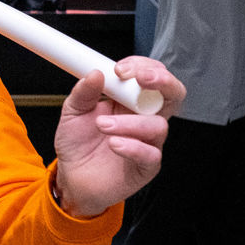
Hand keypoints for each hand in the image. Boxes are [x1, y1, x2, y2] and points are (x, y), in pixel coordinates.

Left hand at [51, 57, 183, 218]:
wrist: (71, 176)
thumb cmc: (77, 143)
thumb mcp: (73, 111)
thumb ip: (83, 92)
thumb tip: (95, 73)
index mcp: (131, 100)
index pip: (151, 76)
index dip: (142, 67)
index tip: (120, 69)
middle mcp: (145, 118)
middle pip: (173, 94)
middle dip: (162, 81)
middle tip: (140, 79)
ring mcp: (149, 142)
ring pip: (158, 125)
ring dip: (130, 122)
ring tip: (102, 125)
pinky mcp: (146, 166)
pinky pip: (150, 154)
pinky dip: (132, 147)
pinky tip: (113, 144)